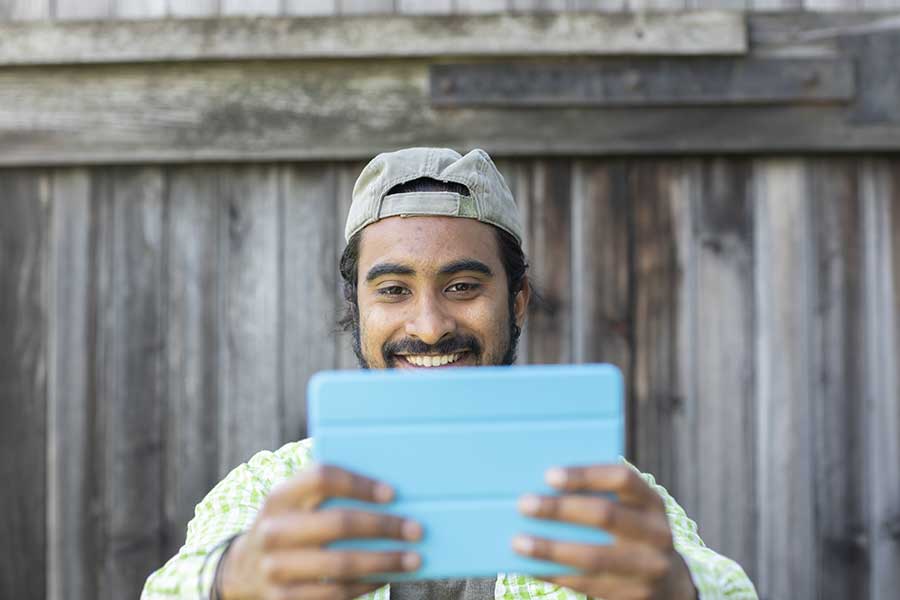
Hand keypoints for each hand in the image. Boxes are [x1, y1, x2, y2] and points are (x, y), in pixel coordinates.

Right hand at [220, 464, 421, 599]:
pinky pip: (336, 594)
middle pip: (338, 523)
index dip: (358, 484)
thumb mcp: (294, 503)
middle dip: (383, 526)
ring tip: (414, 559)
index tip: (391, 493)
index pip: (321, 477)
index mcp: (279, 497)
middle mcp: (273, 531)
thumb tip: (389, 492)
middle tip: (416, 529)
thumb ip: (328, 492)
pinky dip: (367, 585)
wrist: (243, 569)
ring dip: (385, 562)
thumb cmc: (290, 524)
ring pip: (342, 565)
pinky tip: (386, 576)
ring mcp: (276, 568)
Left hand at [512, 465, 696, 599]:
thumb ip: (598, 497)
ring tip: (518, 542)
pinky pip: (588, 585)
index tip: (549, 475)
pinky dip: (556, 575)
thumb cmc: (630, 533)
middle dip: (561, 509)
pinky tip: (531, 568)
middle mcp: (657, 533)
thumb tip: (541, 489)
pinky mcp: (634, 596)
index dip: (586, 475)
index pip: (622, 479)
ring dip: (551, 549)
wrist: (669, 583)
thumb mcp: (630, 511)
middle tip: (524, 504)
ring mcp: (649, 568)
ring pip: (594, 557)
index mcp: (652, 502)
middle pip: (605, 515)